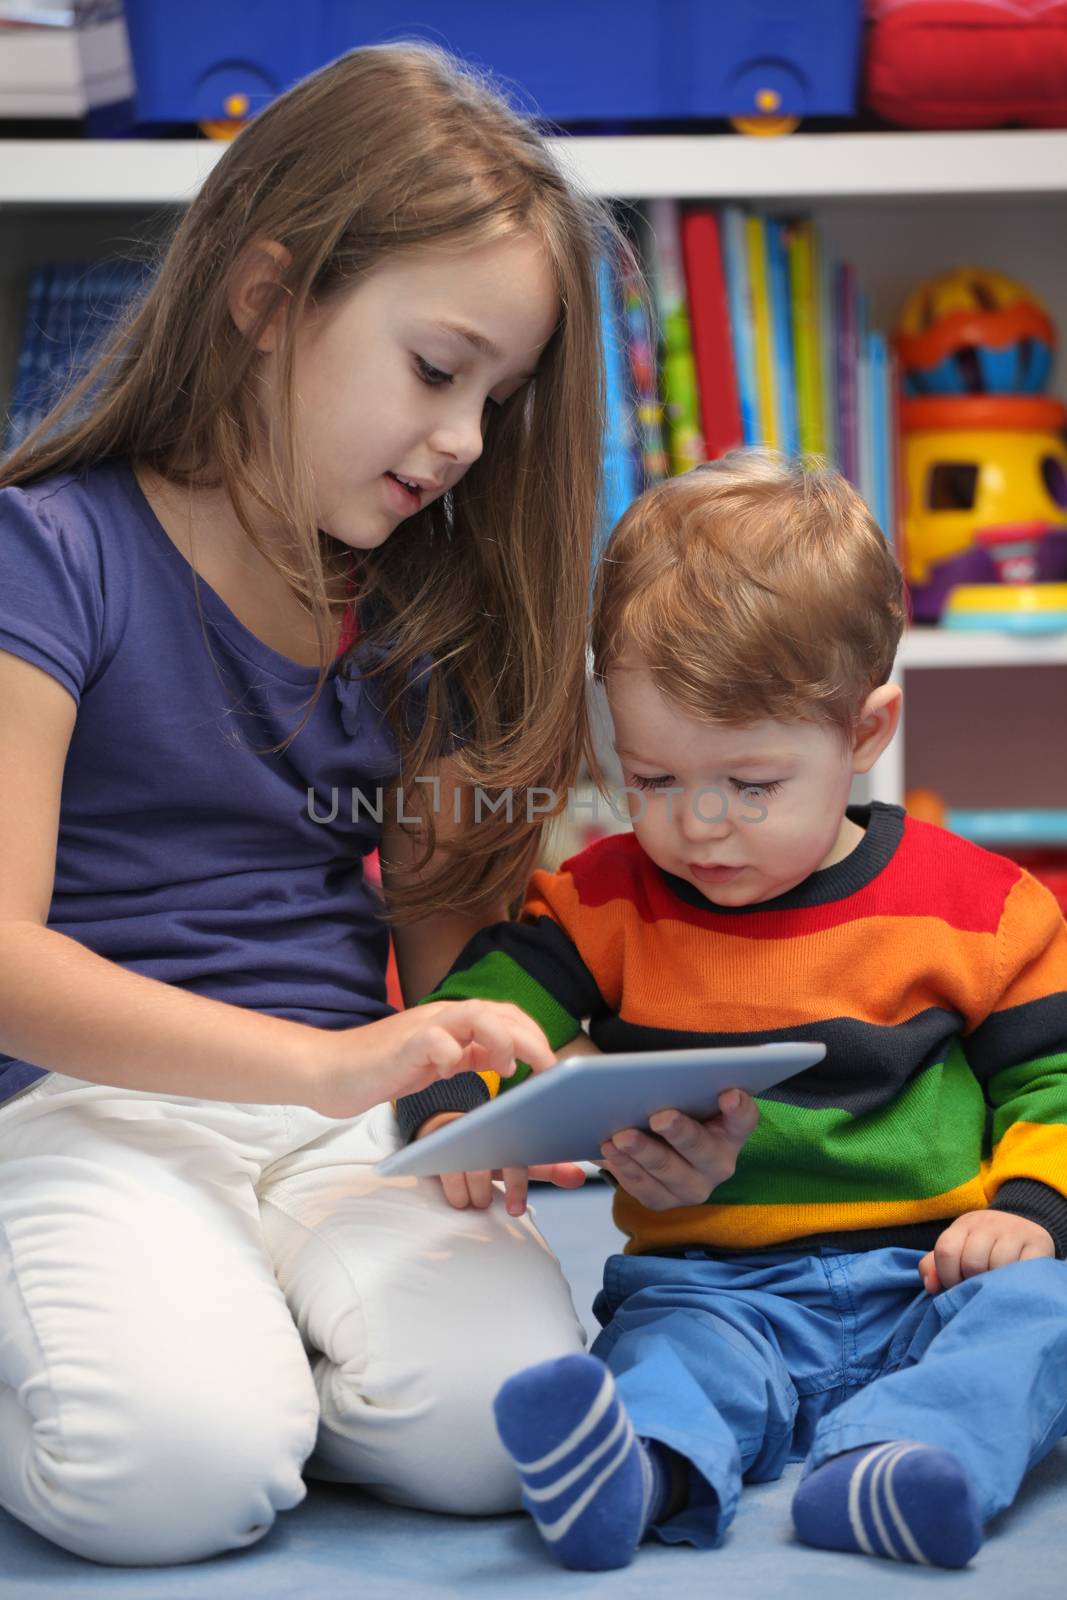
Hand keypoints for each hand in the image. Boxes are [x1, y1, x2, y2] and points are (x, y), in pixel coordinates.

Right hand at [311, 999, 553, 1118]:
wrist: (331, 1070)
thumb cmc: (384, 1068)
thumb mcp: (439, 1062)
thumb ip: (470, 1055)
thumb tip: (506, 1059)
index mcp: (453, 1021)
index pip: (505, 1014)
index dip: (533, 1034)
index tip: (548, 1065)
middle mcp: (442, 1017)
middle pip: (498, 1010)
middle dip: (530, 1037)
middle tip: (543, 1069)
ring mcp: (422, 1028)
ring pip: (475, 1014)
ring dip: (500, 1039)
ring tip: (506, 1067)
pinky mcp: (402, 1046)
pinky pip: (436, 1040)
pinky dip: (452, 1055)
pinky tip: (452, 1073)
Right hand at [418, 1113, 586, 1217]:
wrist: (446, 1129)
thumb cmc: (490, 1149)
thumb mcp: (518, 1157)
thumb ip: (549, 1167)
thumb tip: (582, 1178)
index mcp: (507, 1131)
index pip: (516, 1157)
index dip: (517, 1185)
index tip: (516, 1212)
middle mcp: (484, 1132)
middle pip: (489, 1167)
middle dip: (492, 1194)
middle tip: (497, 1207)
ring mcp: (459, 1138)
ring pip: (467, 1173)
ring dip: (474, 1195)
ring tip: (477, 1201)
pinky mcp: (435, 1145)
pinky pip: (445, 1174)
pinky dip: (456, 1194)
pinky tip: (460, 1199)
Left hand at [598, 1089, 758, 1210]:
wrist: (646, 1138)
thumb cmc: (666, 1104)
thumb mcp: (676, 1091)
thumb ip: (677, 1081)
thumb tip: (651, 1072)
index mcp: (730, 1129)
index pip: (744, 1118)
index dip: (739, 1108)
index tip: (728, 1094)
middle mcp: (719, 1162)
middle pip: (703, 1148)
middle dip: (680, 1133)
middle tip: (660, 1117)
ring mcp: (694, 1187)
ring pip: (668, 1170)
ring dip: (643, 1152)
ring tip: (622, 1135)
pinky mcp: (665, 1200)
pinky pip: (644, 1188)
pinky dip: (625, 1168)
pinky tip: (610, 1150)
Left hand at [919, 1209, 1054, 1293]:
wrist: (1024, 1228)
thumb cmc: (984, 1247)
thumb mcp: (958, 1249)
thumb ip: (935, 1265)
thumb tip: (931, 1285)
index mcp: (964, 1225)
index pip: (946, 1250)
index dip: (947, 1276)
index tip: (955, 1287)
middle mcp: (988, 1223)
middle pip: (972, 1261)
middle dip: (972, 1282)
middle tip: (978, 1288)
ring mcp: (1014, 1231)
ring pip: (998, 1265)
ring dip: (995, 1282)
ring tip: (996, 1285)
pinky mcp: (1038, 1242)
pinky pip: (1024, 1266)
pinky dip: (1017, 1279)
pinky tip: (1015, 1281)